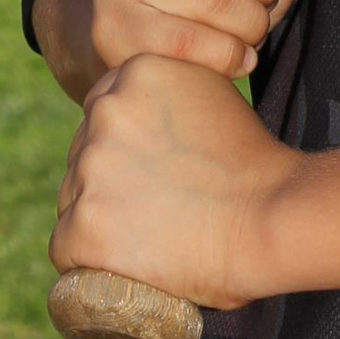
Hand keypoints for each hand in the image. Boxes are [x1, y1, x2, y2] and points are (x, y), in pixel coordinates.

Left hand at [49, 52, 294, 310]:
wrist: (273, 218)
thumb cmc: (257, 166)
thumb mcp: (216, 97)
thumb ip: (177, 93)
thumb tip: (154, 114)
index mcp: (136, 73)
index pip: (104, 113)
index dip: (127, 147)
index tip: (155, 171)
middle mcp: (104, 112)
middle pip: (84, 154)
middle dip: (110, 181)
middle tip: (157, 208)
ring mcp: (89, 169)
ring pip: (73, 199)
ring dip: (100, 220)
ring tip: (151, 238)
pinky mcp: (82, 225)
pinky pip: (66, 247)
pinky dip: (89, 261)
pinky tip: (125, 265)